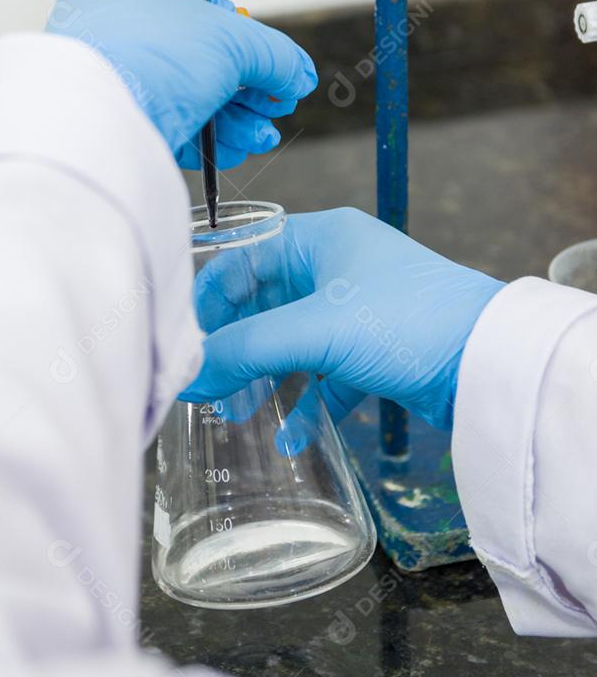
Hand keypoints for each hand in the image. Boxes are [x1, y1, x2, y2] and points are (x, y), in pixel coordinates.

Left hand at [46, 0, 316, 167]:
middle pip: (200, 53)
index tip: (267, 60)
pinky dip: (204, 137)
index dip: (240, 30)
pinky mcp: (111, 115)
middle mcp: (114, 19)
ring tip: (261, 136)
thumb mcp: (232, 41)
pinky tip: (234, 150)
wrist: (96, 121)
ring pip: (187, 91)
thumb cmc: (151, 56)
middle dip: (247, 87)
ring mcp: (110, 69)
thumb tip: (297, 75)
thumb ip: (274, 54)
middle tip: (276, 106)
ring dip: (234, 118)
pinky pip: (166, 120)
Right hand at [183, 208, 504, 429]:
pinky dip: (308, 401)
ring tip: (237, 417)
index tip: (186, 343)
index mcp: (319, 238)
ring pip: (294, 341)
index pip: (243, 258)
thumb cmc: (406, 321)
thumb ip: (246, 350)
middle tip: (206, 385)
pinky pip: (328, 373)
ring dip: (266, 377)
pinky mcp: (378, 348)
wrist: (491, 361)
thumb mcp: (316, 331)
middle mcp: (336, 266)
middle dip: (236, 347)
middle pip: (265, 303)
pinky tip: (292, 438)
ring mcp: (359, 308)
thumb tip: (186, 374)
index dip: (210, 299)